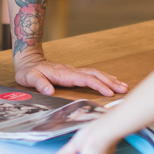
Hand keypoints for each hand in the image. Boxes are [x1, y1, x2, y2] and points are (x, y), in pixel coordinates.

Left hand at [14, 53, 128, 96]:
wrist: (28, 60)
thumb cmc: (29, 71)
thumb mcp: (30, 77)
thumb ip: (40, 84)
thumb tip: (49, 91)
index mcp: (64, 74)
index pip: (85, 79)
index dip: (98, 85)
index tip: (110, 92)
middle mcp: (72, 71)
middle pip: (95, 75)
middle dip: (110, 82)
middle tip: (124, 89)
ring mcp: (73, 71)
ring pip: (95, 73)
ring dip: (109, 79)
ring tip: (123, 86)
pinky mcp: (73, 73)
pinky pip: (91, 75)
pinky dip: (103, 78)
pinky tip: (110, 81)